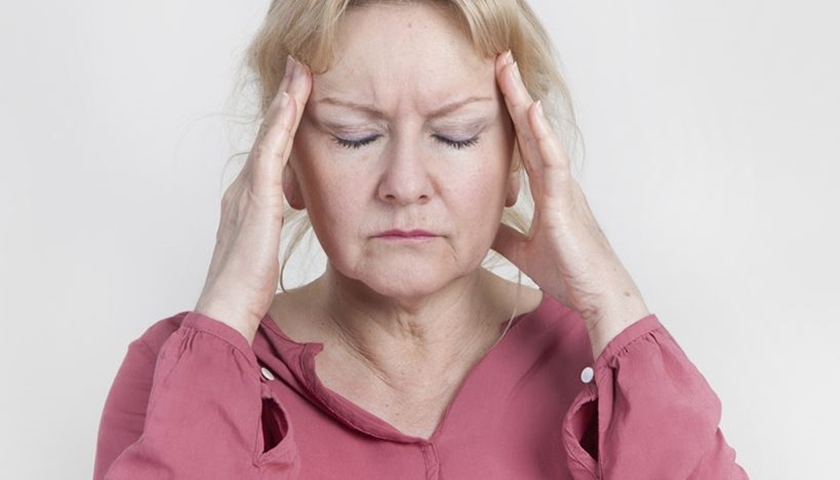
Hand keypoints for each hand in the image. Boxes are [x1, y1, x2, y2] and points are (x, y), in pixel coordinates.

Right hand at [194, 57, 311, 343]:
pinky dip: (281, 126)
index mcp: (246, 203)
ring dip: (284, 103)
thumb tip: (284, 229)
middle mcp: (241, 191)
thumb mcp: (264, 254)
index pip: (268, 154)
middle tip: (298, 69)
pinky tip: (292, 104)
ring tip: (299, 72)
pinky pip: (270, 154)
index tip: (297, 97)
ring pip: (268, 137)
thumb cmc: (246, 291)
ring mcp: (245, 193)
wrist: (226, 311)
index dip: (282, 124)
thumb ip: (271, 233)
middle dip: (283, 102)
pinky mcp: (255, 202)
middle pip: (266, 137)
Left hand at [492, 51, 648, 355]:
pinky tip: (530, 112)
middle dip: (514, 96)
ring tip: (508, 71)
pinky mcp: (565, 205)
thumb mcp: (524, 250)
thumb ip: (504, 234)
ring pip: (541, 138)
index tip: (491, 87)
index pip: (522, 145)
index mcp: (547, 191)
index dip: (508, 116)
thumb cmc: (570, 273)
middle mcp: (556, 183)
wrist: (596, 297)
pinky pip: (553, 164)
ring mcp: (563, 190)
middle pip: (530, 131)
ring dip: (523, 103)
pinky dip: (542, 137)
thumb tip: (481, 225)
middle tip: (499, 61)